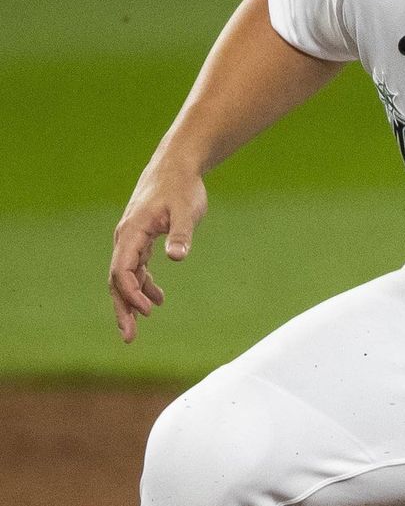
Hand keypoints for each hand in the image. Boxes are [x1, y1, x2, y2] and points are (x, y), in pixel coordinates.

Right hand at [110, 160, 207, 342]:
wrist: (176, 167)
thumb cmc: (181, 188)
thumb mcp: (186, 211)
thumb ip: (181, 235)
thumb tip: (177, 257)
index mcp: (131, 232)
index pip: (121, 270)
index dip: (131, 293)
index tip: (147, 311)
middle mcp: (126, 238)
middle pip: (117, 280)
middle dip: (122, 308)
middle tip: (128, 337)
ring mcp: (132, 240)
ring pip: (125, 276)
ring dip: (131, 301)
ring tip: (137, 328)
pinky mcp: (142, 239)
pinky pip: (136, 268)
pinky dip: (143, 285)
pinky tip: (157, 300)